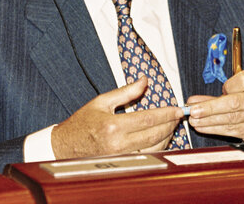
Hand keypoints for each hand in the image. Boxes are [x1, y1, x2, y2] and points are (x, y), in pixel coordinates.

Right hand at [51, 77, 183, 158]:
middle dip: (170, 124)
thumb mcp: (101, 101)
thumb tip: (144, 80)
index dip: (166, 114)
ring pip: (154, 148)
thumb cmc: (81, 123)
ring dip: (167, 136)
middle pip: (155, 134)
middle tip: (178, 115)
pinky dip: (157, 147)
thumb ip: (126, 91)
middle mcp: (118, 144)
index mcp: (113, 126)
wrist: (64, 146)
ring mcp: (121, 157)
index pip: (148, 119)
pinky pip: (146, 156)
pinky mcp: (122, 163)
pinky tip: (160, 137)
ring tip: (171, 125)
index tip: (177, 109)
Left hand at [186, 69, 243, 142]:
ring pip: (231, 119)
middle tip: (194, 111)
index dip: (229, 86)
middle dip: (211, 108)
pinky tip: (203, 127)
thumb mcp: (238, 87)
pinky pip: (232, 131)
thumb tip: (193, 101)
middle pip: (235, 103)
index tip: (221, 89)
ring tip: (194, 120)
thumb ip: (218, 93)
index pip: (243, 81)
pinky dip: (214, 129)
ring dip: (209, 121)